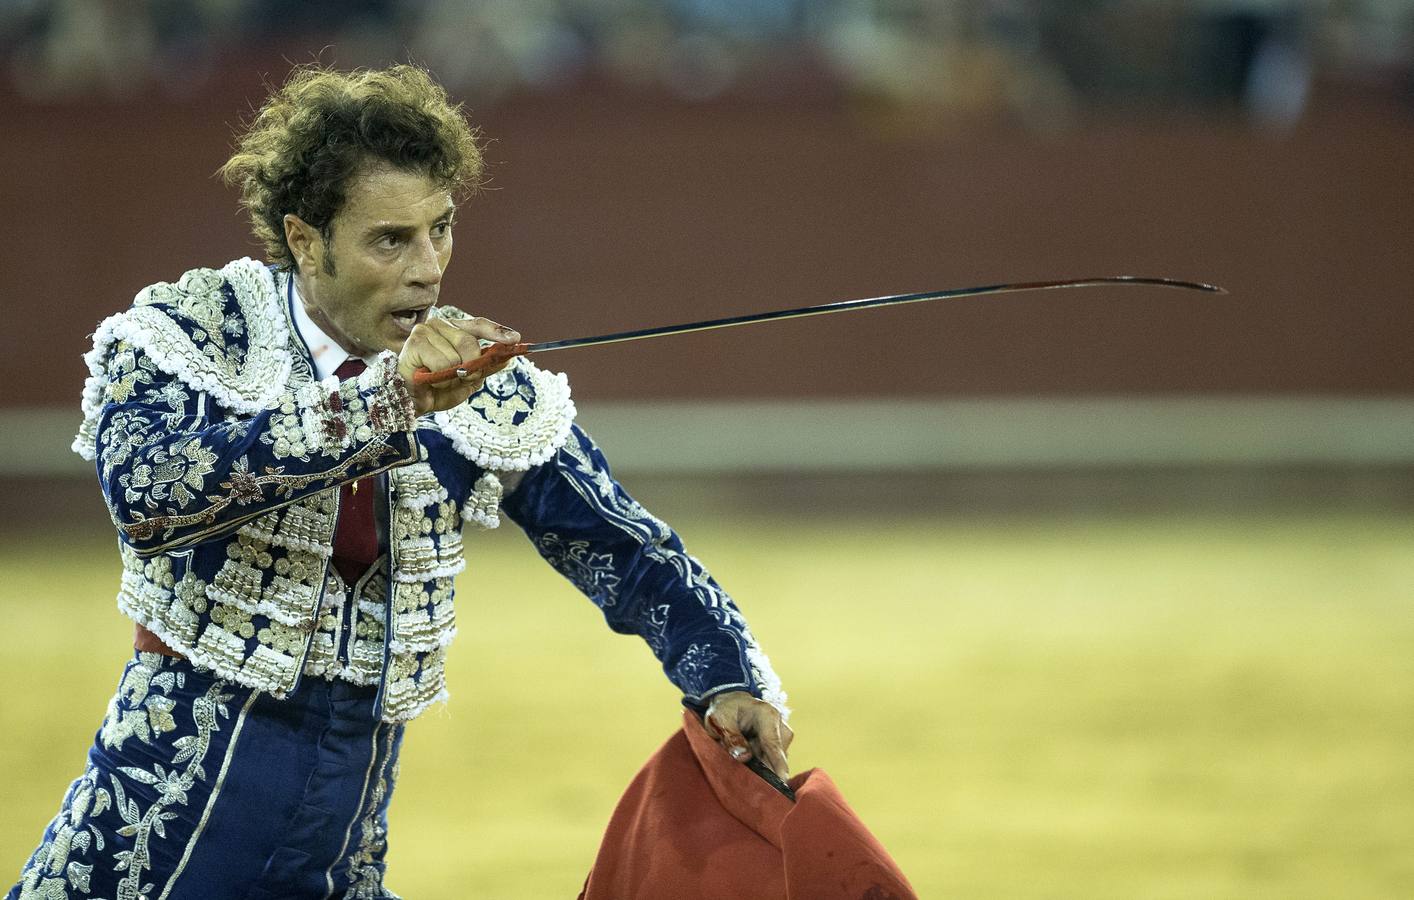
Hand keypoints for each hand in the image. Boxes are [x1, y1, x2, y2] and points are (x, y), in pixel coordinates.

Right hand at [397, 316, 519, 415]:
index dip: (497, 331)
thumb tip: (507, 357)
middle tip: (462, 378)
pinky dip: (440, 378)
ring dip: (452, 376)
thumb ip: (486, 367)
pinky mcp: (415, 343)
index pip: (478, 324)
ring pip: (456, 356)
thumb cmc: (437, 388)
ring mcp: (425, 331)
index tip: (515, 339)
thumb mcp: (469, 380)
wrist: (412, 403)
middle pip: (470, 343)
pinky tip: (428, 378)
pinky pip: (442, 363)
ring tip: (438, 379)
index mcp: (453, 330)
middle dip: (472, 366)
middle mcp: (439, 325)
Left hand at [704, 691, 792, 781]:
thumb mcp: (720, 721)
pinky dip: (758, 763)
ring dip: (756, 764)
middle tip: (736, 761)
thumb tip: (744, 757)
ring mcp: (781, 735)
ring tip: (738, 750)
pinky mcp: (779, 745)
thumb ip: (731, 738)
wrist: (732, 703)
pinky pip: (771, 761)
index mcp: (767, 715)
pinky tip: (746, 755)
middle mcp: (779, 724)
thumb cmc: (725, 710)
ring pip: (773, 761)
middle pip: (774, 756)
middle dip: (757, 766)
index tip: (782, 782)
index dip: (777, 764)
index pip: (773, 744)